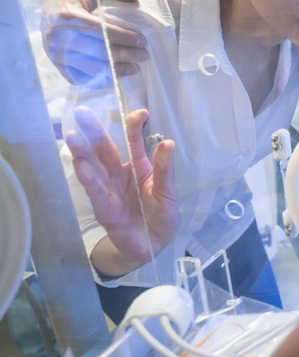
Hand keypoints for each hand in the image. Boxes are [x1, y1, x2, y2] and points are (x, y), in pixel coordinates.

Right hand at [41, 0, 146, 84]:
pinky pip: (82, 78)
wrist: (49, 12)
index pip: (100, 31)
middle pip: (97, 52)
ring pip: (91, 68)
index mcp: (67, 16)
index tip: (142, 40)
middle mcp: (58, 37)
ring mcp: (56, 54)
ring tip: (135, 68)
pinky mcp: (58, 67)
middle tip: (144, 55)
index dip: (123, 37)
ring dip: (116, 70)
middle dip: (124, 55)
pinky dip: (102, 79)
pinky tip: (117, 75)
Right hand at [65, 106, 179, 274]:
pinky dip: (89, 179)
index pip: (133, 141)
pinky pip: (96, 192)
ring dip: (83, 153)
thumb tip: (168, 143)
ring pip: (94, 168)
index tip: (140, 112)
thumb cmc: (161, 216)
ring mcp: (109, 190)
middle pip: (105, 150)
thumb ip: (164, 169)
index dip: (133, 126)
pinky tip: (80, 165)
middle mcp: (119, 175)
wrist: (153, 245)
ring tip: (73, 137)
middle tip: (82, 112)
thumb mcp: (168, 191)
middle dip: (94, 132)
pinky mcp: (105, 209)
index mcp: (138, 167)